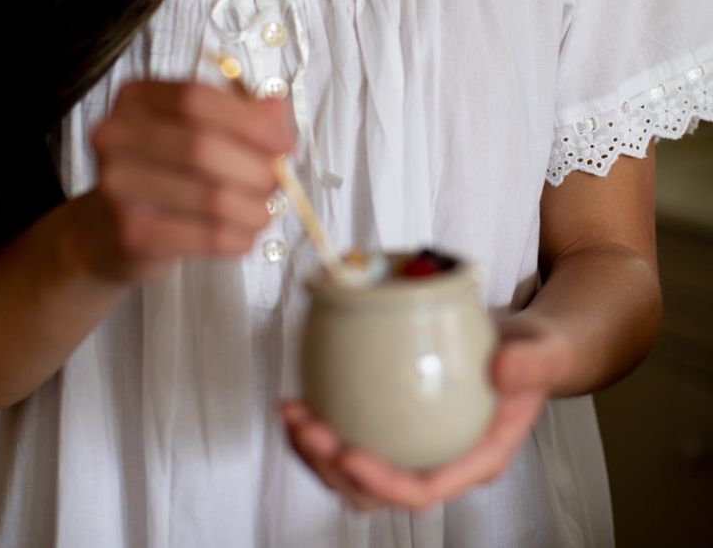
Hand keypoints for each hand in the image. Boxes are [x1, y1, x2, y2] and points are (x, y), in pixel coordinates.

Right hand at [69, 80, 294, 282]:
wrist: (106, 230)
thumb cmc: (163, 170)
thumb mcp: (196, 130)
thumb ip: (239, 114)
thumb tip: (277, 111)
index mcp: (134, 98)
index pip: (196, 99)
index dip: (249, 121)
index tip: (283, 142)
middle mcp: (114, 136)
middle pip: (203, 147)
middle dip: (256, 168)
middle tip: (277, 182)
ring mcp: (116, 186)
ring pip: (211, 196)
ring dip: (254, 208)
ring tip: (264, 212)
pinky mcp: (130, 232)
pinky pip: (205, 236)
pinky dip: (238, 237)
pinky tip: (244, 235)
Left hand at [281, 311, 574, 511]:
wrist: (521, 344)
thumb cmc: (531, 357)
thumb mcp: (540, 356)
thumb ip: (528, 366)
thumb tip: (503, 368)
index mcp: (475, 459)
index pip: (424, 489)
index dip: (382, 481)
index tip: (348, 453)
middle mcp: (438, 460)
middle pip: (376, 490)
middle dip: (333, 468)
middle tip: (308, 427)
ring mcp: (413, 445)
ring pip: (353, 470)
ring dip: (315, 450)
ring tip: (293, 413)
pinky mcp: (394, 422)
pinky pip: (351, 432)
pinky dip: (320, 421)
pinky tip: (303, 394)